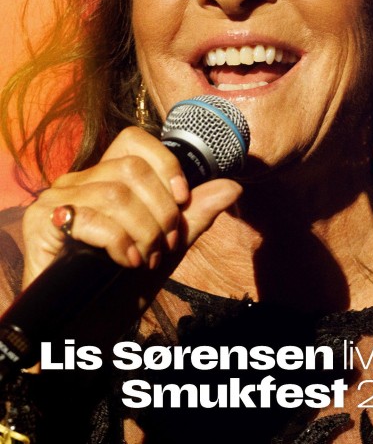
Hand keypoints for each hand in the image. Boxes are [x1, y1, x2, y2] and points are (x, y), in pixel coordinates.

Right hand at [22, 126, 241, 288]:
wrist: (84, 329)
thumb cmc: (121, 286)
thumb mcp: (166, 246)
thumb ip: (195, 215)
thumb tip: (233, 186)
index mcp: (106, 178)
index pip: (135, 140)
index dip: (165, 164)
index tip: (182, 199)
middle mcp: (79, 181)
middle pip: (132, 169)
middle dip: (161, 210)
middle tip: (165, 243)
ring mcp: (57, 199)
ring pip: (116, 194)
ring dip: (144, 230)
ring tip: (147, 257)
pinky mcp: (42, 222)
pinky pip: (91, 218)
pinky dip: (119, 242)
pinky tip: (127, 261)